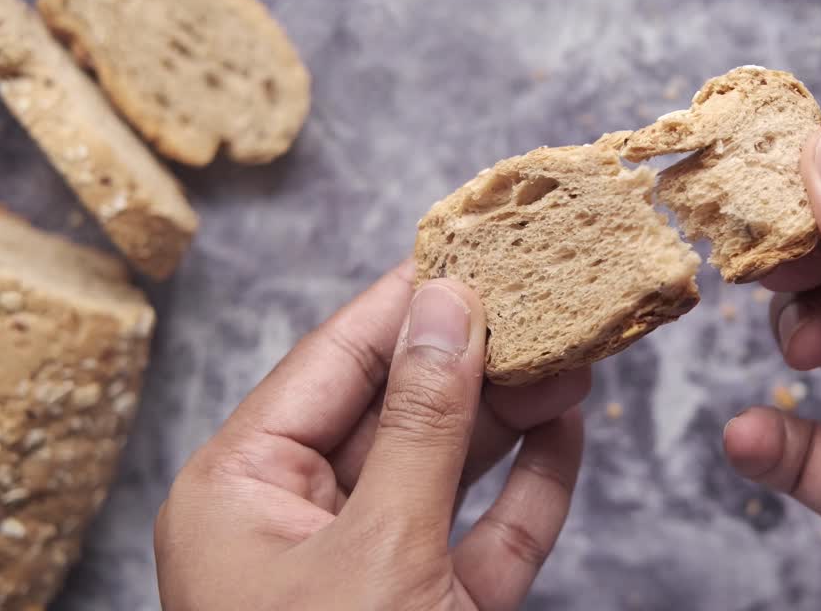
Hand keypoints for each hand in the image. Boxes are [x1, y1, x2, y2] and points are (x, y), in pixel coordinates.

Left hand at [155, 262, 588, 610]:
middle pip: (399, 405)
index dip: (409, 300)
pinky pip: (485, 530)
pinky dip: (531, 485)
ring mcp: (371, 566)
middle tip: (549, 297)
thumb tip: (450, 304)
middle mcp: (301, 519)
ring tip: (576, 353)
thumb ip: (424, 424)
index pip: (334, 360)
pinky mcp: (432, 607)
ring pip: (449, 463)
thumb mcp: (380, 549)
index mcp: (245, 490)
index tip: (476, 245)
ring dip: (515, 411)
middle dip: (479, 353)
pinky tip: (569, 431)